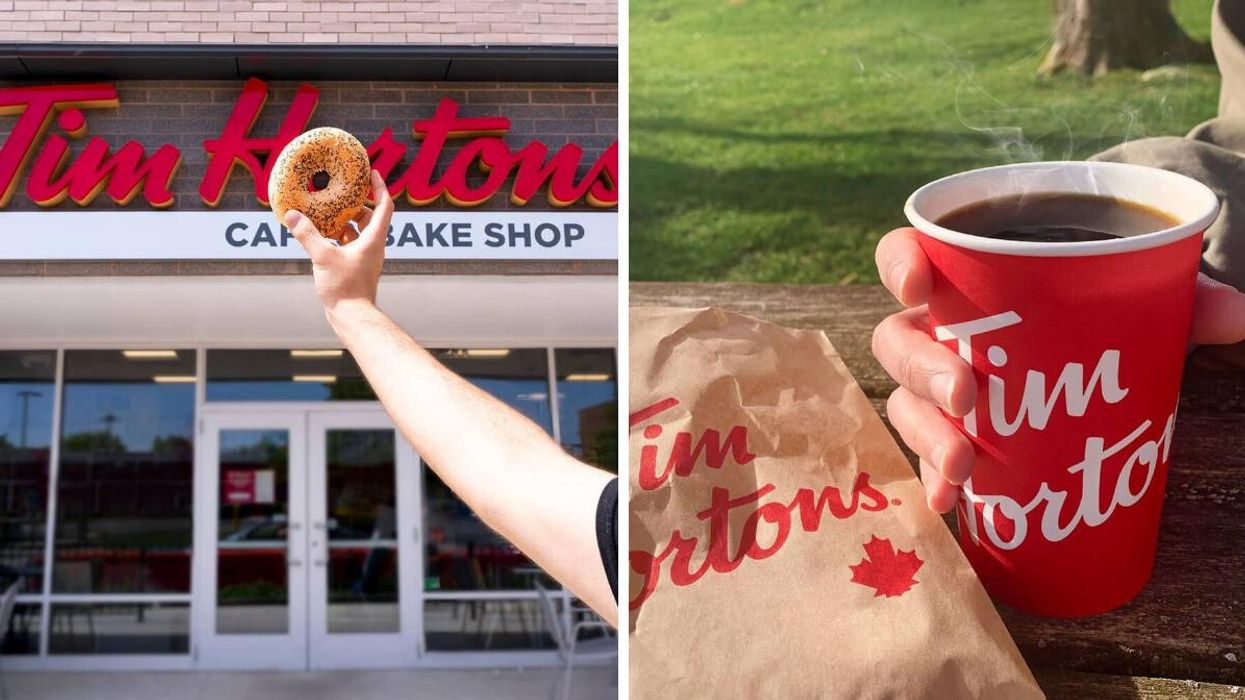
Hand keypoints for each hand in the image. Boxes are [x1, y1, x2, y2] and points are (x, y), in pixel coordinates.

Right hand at [285, 170, 392, 312]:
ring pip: (357, 231)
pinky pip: (347, 244)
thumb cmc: (345, 288)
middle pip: (369, 217)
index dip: (380, 187)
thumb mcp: (323, 257)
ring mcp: (364, 257)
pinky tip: (319, 233)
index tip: (372, 173)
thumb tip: (292, 215)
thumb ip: (308, 235)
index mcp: (373, 239)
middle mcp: (373, 246)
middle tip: (341, 190)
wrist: (352, 316)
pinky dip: (336, 236)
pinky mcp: (355, 267)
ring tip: (326, 209)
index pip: (384, 206)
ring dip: (344, 220)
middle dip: (357, 202)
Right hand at [872, 227, 1244, 512]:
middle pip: (897, 341)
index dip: (898, 264)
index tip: (917, 284)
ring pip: (904, 402)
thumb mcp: (1135, 299)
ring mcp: (937, 387)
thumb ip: (1181, 299)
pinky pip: (924, 454)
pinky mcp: (950, 434)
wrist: (1089, 360)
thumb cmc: (1093, 313)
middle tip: (967, 395)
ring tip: (962, 465)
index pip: (906, 255)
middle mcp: (937, 331)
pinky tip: (950, 502)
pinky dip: (934, 478)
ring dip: (926, 433)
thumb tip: (1240, 317)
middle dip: (923, 369)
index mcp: (965, 282)